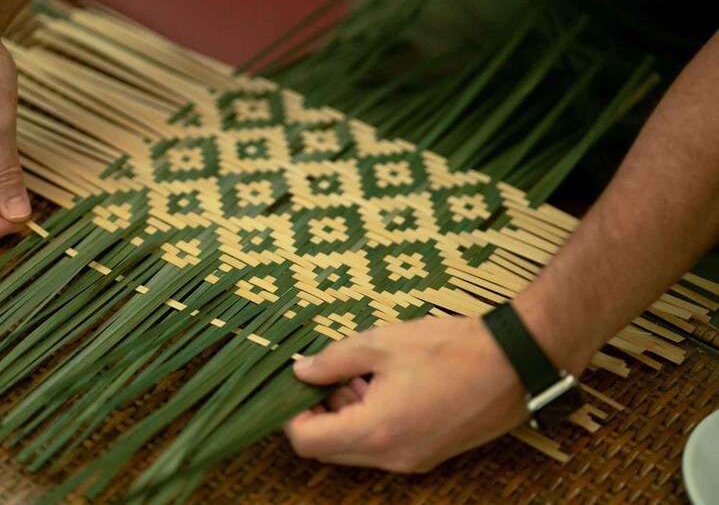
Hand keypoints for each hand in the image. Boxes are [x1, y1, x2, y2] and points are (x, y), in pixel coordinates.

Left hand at [284, 317, 527, 472]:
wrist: (516, 362)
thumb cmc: (450, 348)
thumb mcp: (382, 343)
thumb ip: (334, 360)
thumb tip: (300, 371)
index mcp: (375, 430)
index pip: (308, 442)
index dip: (289, 416)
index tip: (290, 388)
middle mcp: (391, 457)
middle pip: (329, 450)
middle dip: (317, 416)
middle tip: (322, 378)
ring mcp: (413, 461)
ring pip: (356, 450)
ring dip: (344, 417)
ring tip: (355, 376)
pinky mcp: (429, 455)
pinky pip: (383, 448)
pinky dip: (370, 423)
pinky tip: (382, 387)